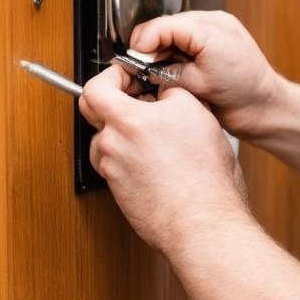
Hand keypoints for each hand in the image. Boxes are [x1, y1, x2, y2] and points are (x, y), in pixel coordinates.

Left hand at [78, 63, 249, 252]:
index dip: (111, 75)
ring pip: (106, 139)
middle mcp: (113, 144)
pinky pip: (116, 163)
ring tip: (154, 133)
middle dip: (114, 100)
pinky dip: (130, 155)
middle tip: (137, 98)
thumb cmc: (205, 177)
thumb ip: (172, 93)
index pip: (96, 87)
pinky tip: (158, 158)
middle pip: (94, 111)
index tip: (127, 75)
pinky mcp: (118, 191)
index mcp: (128, 121)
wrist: (202, 224)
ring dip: (122, 131)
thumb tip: (164, 90)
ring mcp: (112, 170)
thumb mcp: (198, 114)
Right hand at [128, 11, 283, 138]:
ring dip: (164, 51)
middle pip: (166, 27)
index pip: (162, 26)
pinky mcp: (217, 41)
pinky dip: (177, 54)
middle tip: (142, 70)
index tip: (132, 60)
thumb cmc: (241, 95)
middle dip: (152, 48)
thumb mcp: (195, 84)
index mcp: (208, 28)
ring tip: (160, 72)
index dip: (143, 44)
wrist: (266, 107)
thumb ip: (166, 71)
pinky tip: (177, 71)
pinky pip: (188, 40)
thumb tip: (145, 67)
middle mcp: (213, 23)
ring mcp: (217, 29)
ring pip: (175, 34)